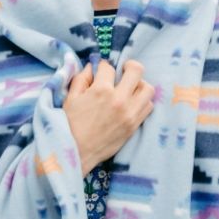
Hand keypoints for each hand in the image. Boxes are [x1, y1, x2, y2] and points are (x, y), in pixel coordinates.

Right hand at [65, 58, 154, 174]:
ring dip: (139, 85)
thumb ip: (81, 79)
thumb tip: (91, 67)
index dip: (103, 66)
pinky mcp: (134, 125)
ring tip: (130, 88)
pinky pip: (148, 106)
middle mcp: (119, 99)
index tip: (101, 71)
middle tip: (123, 70)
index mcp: (101, 90)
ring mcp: (130, 113)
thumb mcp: (70, 98)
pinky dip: (142, 101)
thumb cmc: (69, 124)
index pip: (109, 68)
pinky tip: (132, 103)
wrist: (77, 151)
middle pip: (136, 71)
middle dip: (129, 67)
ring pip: (148, 88)